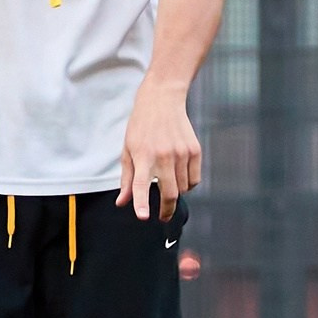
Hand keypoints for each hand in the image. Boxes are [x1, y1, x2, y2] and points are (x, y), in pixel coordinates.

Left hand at [118, 83, 199, 219]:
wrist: (162, 100)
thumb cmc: (141, 126)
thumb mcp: (128, 150)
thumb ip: (127, 179)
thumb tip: (122, 203)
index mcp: (143, 156)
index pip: (141, 184)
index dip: (142, 202)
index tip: (144, 217)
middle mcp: (163, 156)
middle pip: (170, 194)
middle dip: (166, 210)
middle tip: (162, 216)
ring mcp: (181, 153)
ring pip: (183, 189)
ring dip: (176, 192)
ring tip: (168, 181)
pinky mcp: (195, 150)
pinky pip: (194, 179)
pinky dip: (188, 184)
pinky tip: (179, 175)